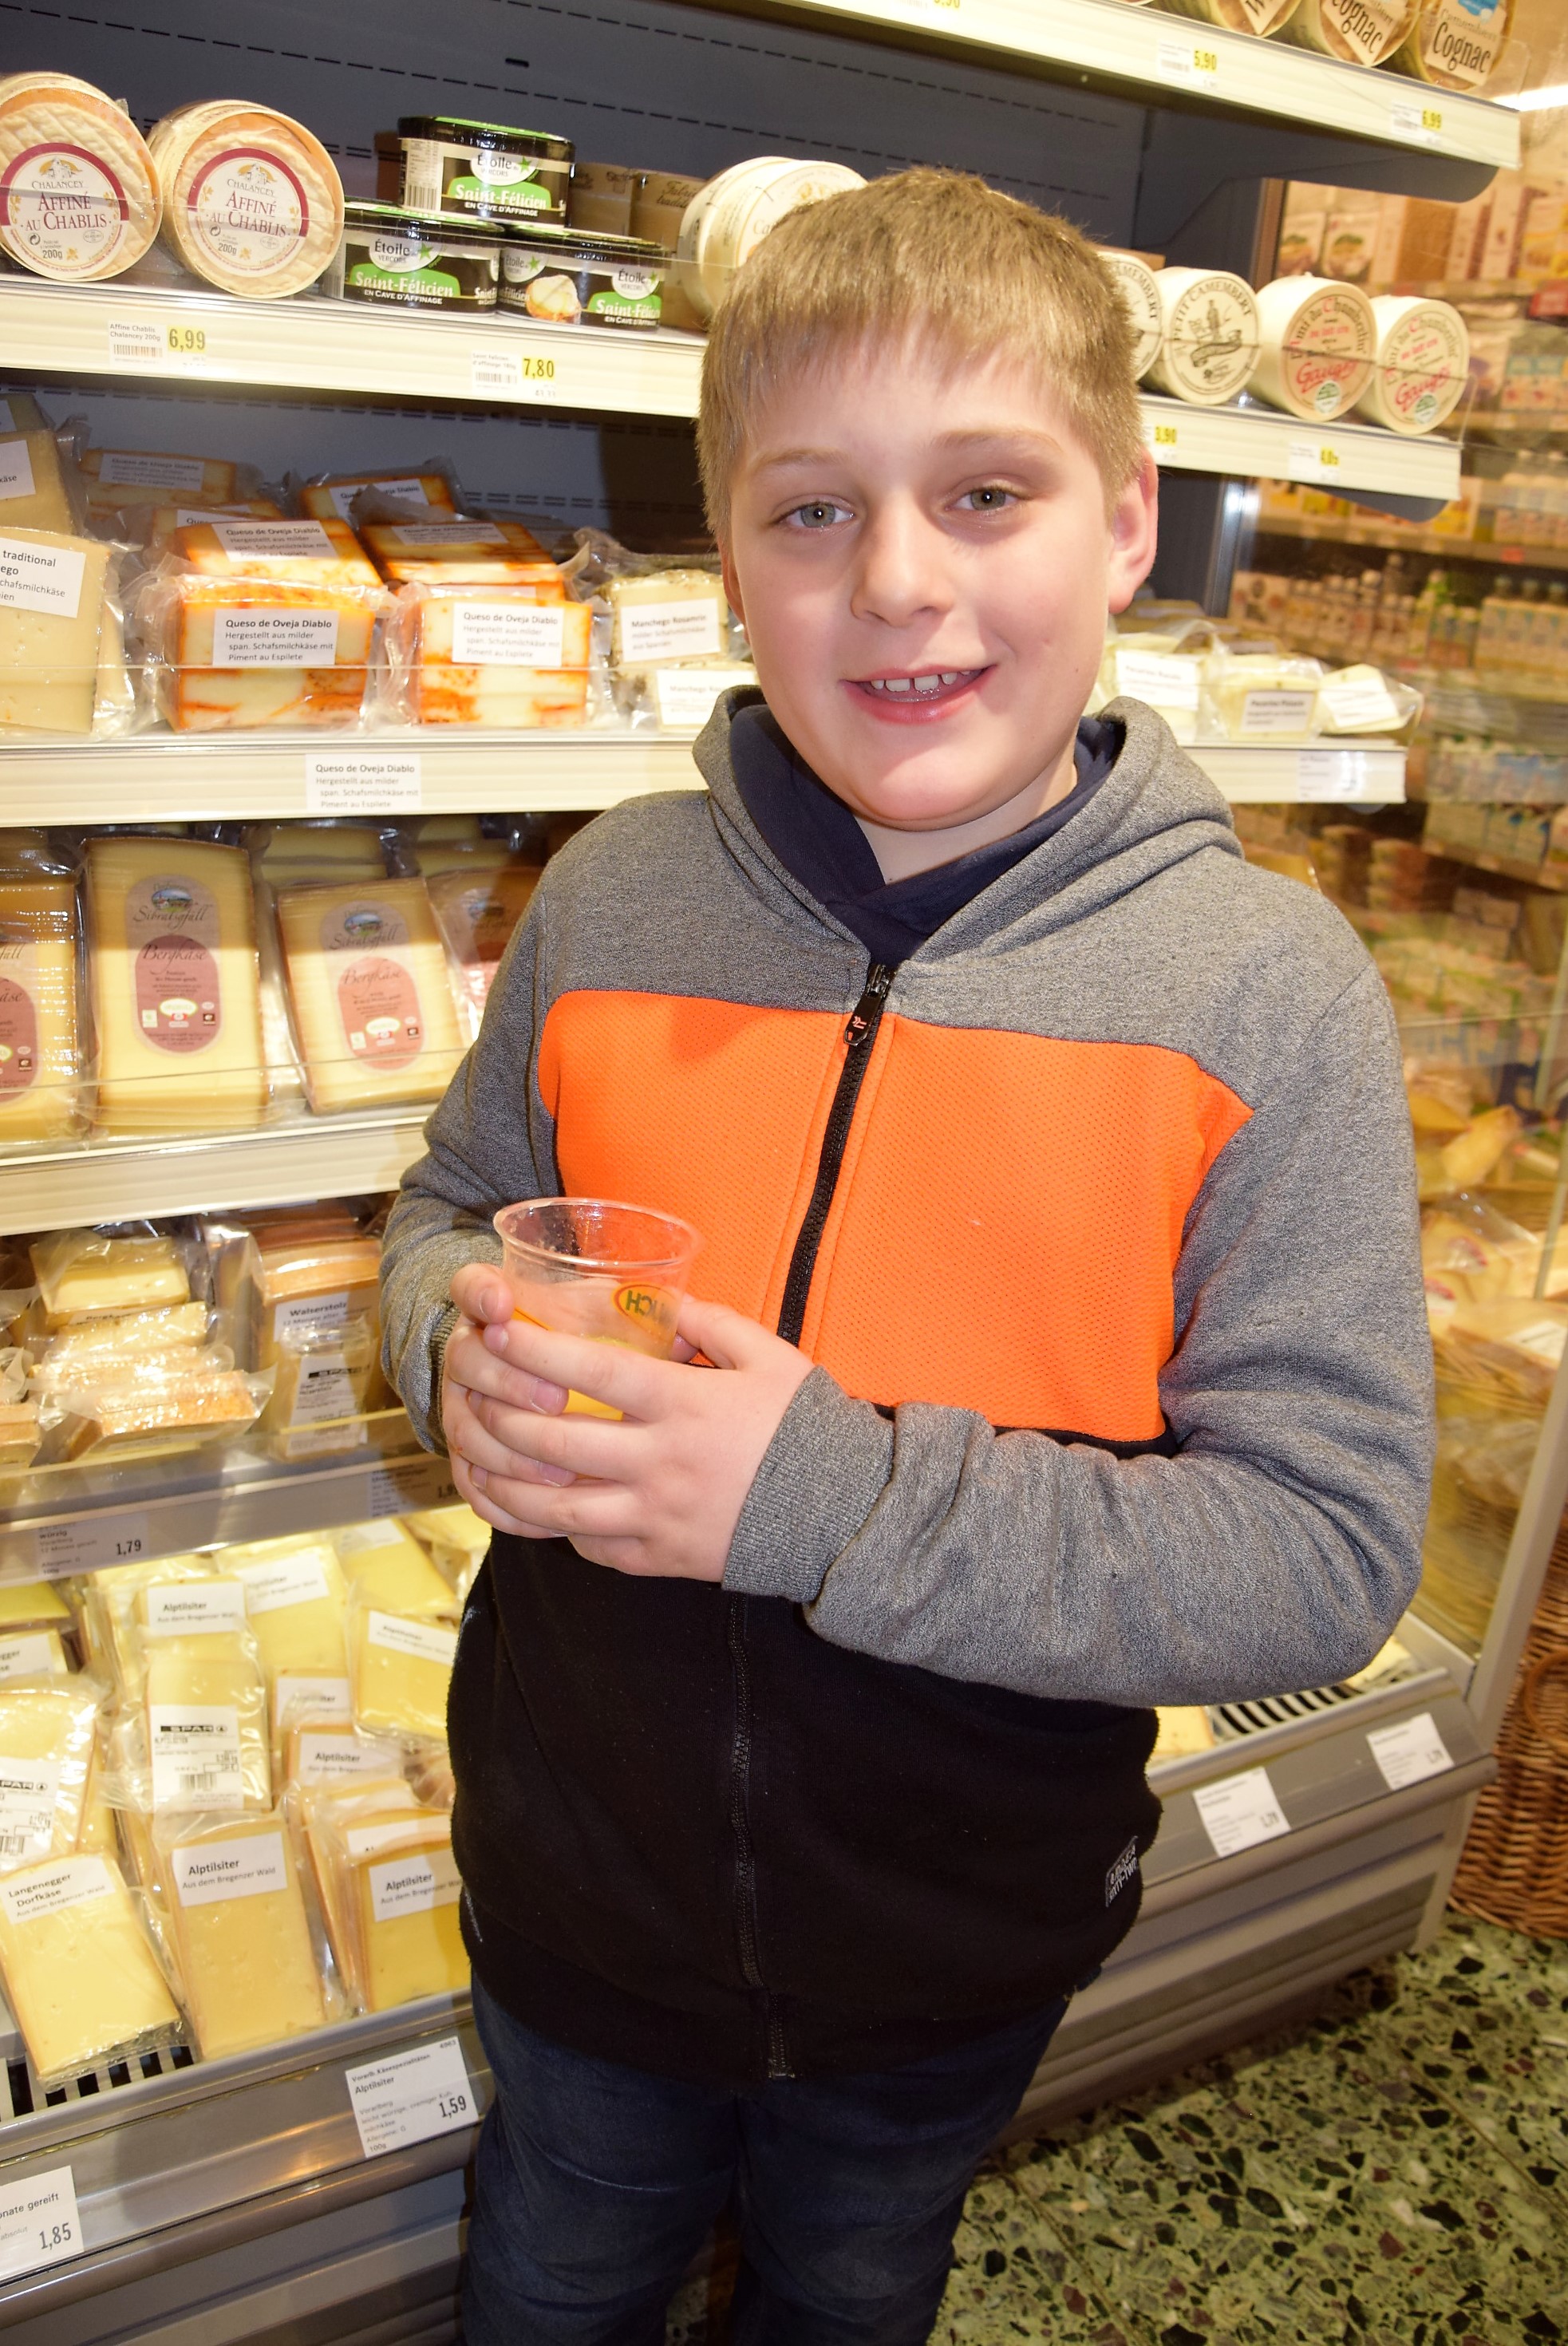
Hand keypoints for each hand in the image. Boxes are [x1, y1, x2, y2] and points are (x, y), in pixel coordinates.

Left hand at [440, 1263, 814, 1579]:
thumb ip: (711, 1324)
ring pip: (557, 1507)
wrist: (845, 1515)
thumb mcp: (770, 1358)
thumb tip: (658, 1301)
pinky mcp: (659, 1559)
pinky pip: (590, 1546)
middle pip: (557, 1444)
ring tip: (477, 1459)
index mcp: (685, 1406)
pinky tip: (535, 1507)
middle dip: (502, 1417)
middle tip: (471, 1394)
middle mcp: (660, 1463)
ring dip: (508, 1482)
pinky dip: (555, 1527)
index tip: (499, 1333)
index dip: (537, 1353)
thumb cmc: (807, 1428)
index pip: (594, 1374)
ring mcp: (655, 1517)